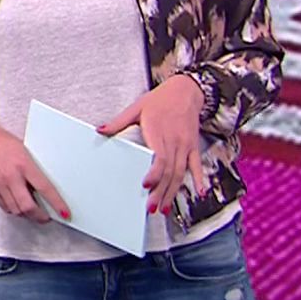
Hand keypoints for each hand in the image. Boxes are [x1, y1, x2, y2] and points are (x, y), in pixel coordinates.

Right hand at [0, 116, 69, 224]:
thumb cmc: (0, 141)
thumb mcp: (24, 150)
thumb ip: (33, 168)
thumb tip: (44, 187)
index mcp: (24, 164)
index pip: (45, 188)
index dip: (57, 204)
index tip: (65, 213)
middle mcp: (11, 176)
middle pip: (28, 206)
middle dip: (41, 216)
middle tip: (47, 217)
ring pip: (16, 210)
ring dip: (27, 215)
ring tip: (34, 212)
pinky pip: (5, 206)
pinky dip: (14, 210)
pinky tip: (18, 207)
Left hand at [97, 76, 208, 215]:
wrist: (186, 90)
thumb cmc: (160, 99)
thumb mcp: (137, 107)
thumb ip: (118, 122)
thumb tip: (100, 130)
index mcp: (158, 132)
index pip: (159, 157)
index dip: (154, 173)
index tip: (146, 185)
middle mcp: (174, 141)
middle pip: (169, 170)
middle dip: (160, 191)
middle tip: (152, 208)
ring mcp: (185, 145)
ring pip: (180, 172)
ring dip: (173, 191)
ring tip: (164, 208)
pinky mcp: (193, 146)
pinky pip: (196, 165)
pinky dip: (199, 179)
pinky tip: (200, 192)